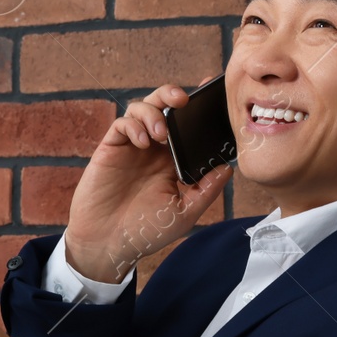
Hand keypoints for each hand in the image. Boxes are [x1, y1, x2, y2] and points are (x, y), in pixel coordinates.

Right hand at [63, 75, 232, 282]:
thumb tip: (228, 167)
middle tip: (184, 100)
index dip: (198, 107)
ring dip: (154, 113)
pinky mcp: (110, 149)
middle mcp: (153, 149)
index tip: (211, 92)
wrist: (108, 243)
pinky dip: (134, 125)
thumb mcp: (184, 212)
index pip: (187, 125)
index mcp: (172, 160)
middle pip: (163, 106)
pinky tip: (143, 142)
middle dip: (172, 94)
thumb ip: (207, 189)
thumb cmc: (145, 231)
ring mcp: (131, 147)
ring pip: (141, 108)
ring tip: (161, 135)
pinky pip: (122, 124)